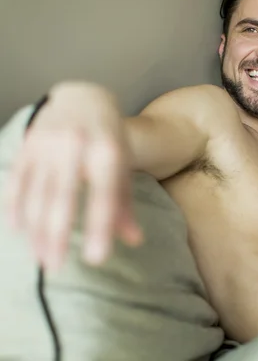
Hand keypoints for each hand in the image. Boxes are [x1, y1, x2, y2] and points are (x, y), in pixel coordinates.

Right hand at [4, 81, 141, 270]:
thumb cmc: (109, 138)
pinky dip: (15, 208)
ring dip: (35, 230)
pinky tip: (18, 231)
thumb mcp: (122, 164)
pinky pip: (17, 182)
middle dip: (57, 236)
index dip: (100, 228)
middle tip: (56, 268)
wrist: (83, 97)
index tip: (97, 260)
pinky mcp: (27, 144)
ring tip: (41, 257)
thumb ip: (125, 202)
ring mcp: (47, 144)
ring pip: (36, 195)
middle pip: (62, 199)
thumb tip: (135, 240)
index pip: (104, 196)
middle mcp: (76, 145)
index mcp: (108, 151)